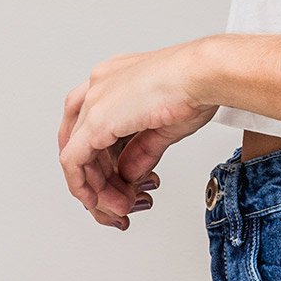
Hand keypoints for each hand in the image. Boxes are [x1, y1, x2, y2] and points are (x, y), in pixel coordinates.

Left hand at [58, 39, 218, 229]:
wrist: (206, 74)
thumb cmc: (197, 85)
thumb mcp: (163, 127)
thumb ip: (140, 151)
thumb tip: (128, 173)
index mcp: (115, 79)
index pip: (93, 127)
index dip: (102, 161)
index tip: (119, 183)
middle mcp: (99, 85)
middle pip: (81, 142)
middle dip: (99, 180)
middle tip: (119, 203)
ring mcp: (94, 99)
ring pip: (76, 155)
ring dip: (97, 188)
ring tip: (122, 206)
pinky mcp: (96, 120)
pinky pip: (73, 160)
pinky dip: (82, 185)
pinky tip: (97, 201)